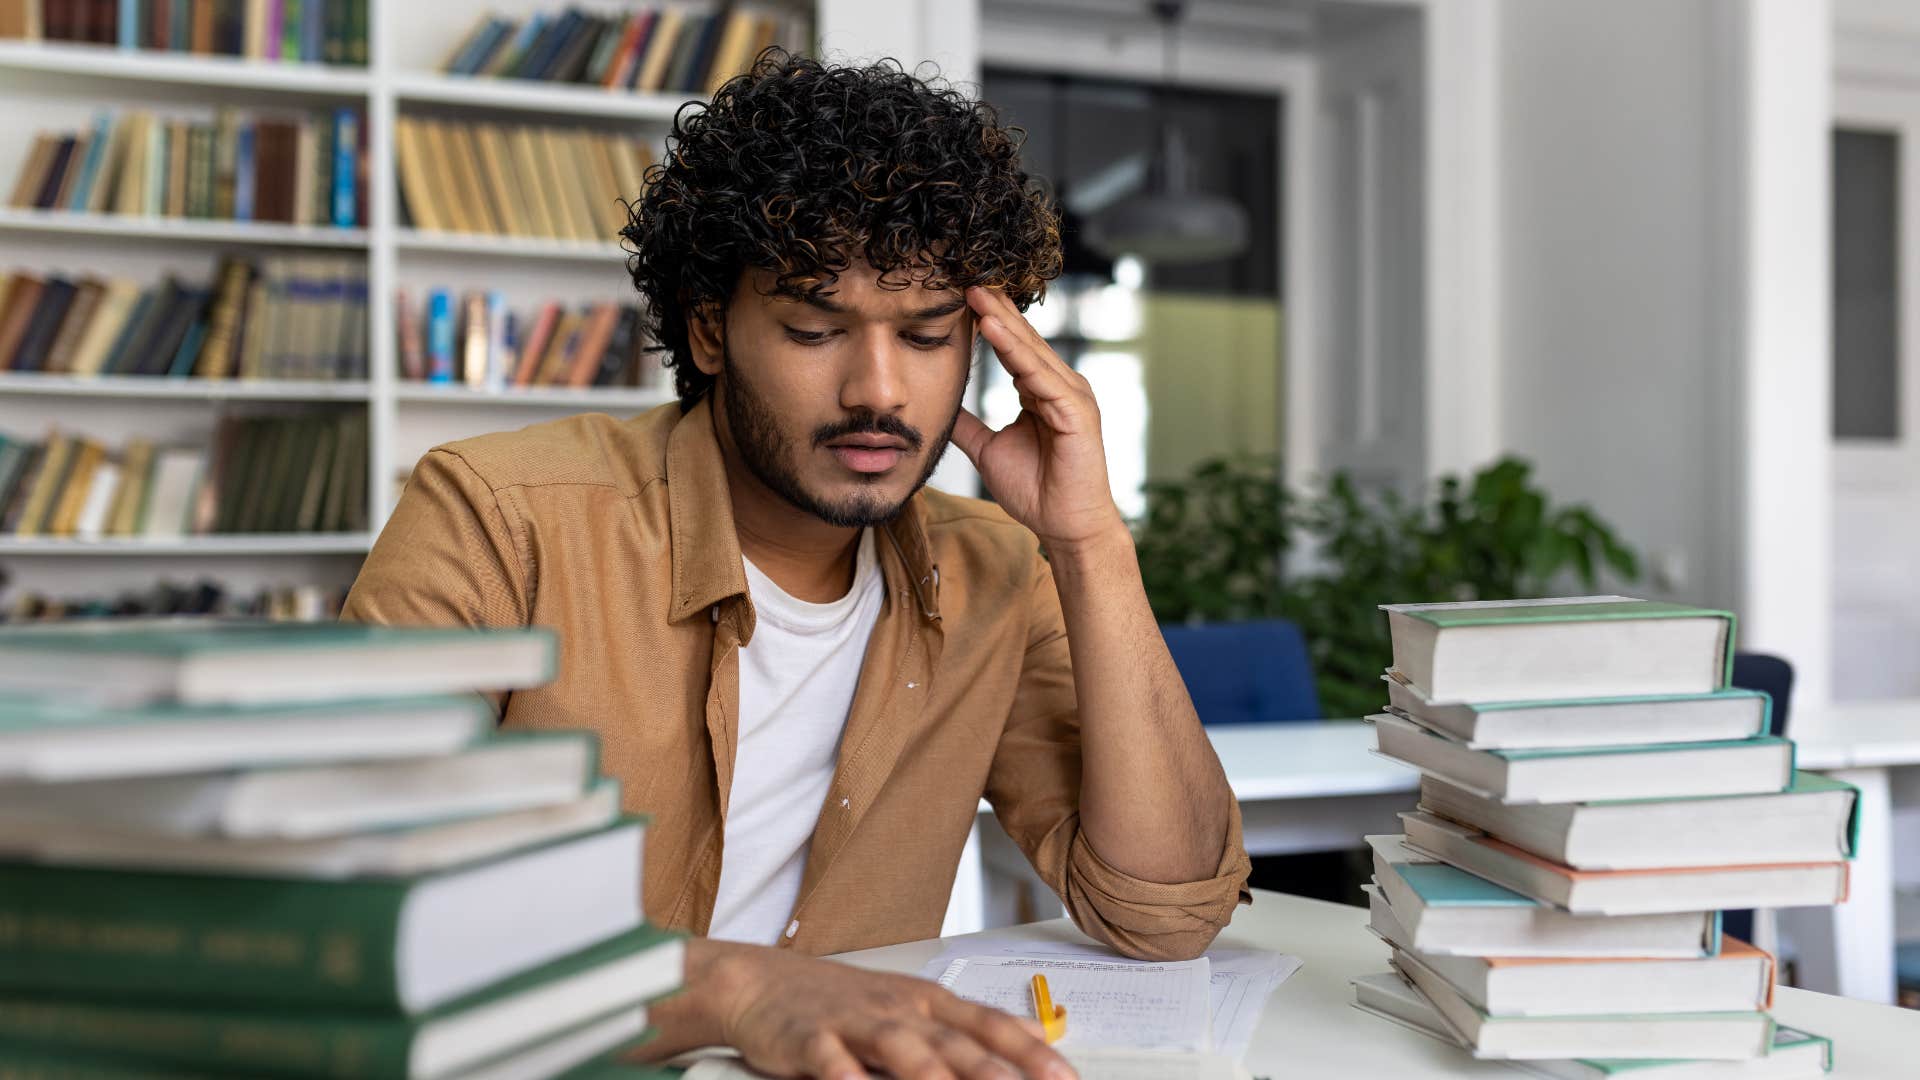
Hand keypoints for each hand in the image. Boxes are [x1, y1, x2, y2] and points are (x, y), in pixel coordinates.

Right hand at [710, 944, 1075, 1079]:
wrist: (763, 982)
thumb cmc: (844, 1002)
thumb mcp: (914, 1005)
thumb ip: (969, 1025)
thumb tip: (1032, 1033)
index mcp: (929, 1003)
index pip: (989, 1026)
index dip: (1029, 1052)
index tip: (1064, 1077)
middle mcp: (900, 1009)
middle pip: (954, 1041)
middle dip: (994, 1071)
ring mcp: (856, 1020)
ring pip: (900, 1047)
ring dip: (929, 1072)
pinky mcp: (810, 1037)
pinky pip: (831, 1057)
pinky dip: (845, 1073)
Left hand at [952, 287, 1126, 551]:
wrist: (1065, 526)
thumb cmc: (1036, 490)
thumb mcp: (988, 449)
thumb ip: (967, 425)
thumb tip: (939, 407)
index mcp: (1042, 390)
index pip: (1013, 346)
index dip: (988, 320)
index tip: (959, 295)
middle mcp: (1061, 385)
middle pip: (1023, 338)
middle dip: (994, 307)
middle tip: (965, 276)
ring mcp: (1071, 395)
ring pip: (1031, 351)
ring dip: (1002, 321)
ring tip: (975, 293)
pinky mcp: (1076, 412)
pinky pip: (1040, 375)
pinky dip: (1016, 352)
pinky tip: (994, 330)